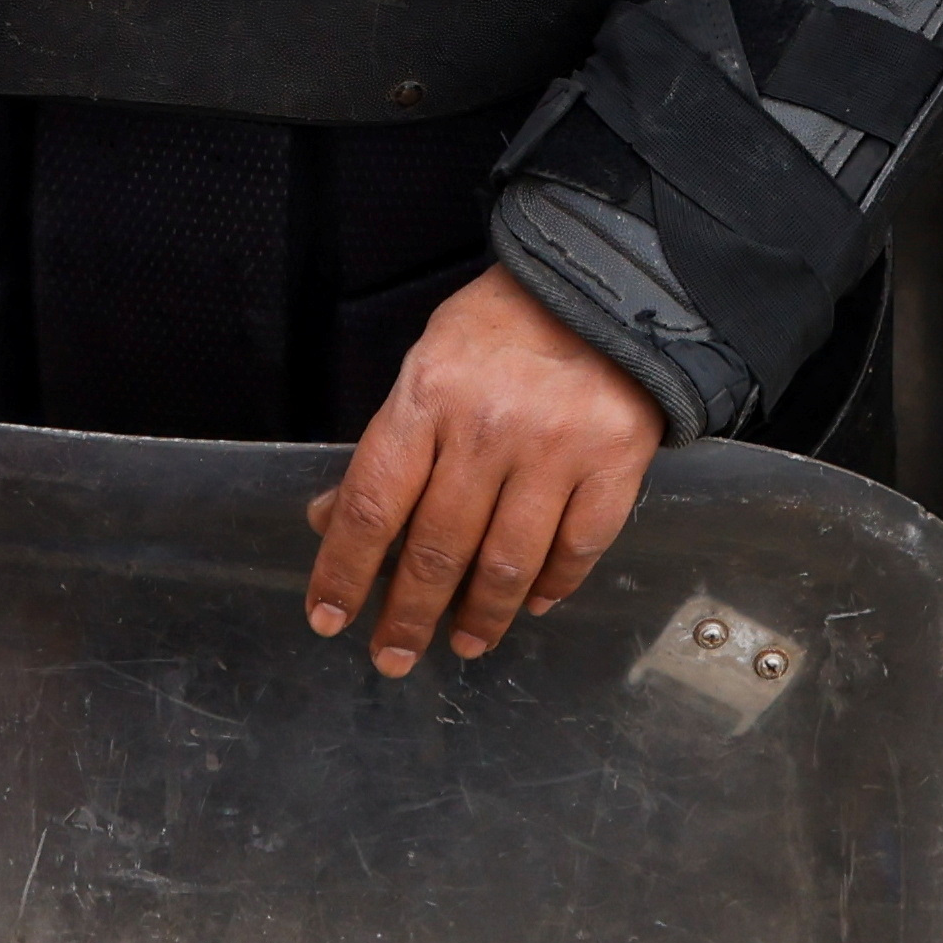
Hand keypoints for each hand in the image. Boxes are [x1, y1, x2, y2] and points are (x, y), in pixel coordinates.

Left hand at [303, 270, 665, 672]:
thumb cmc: (502, 327)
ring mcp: (555, 449)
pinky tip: (532, 604)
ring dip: (479, 616)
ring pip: (506, 564)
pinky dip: (552, 587)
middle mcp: (488, 428)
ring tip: (464, 643)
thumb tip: (330, 520)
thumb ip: (388, 446)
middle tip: (392, 655)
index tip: (327, 618)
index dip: (343, 570)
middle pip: (436, 549)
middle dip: (407, 616)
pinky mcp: (614, 463)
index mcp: (428, 397)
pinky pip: (576, 549)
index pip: (372, 504)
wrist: (605, 287)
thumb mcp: (427, 365)